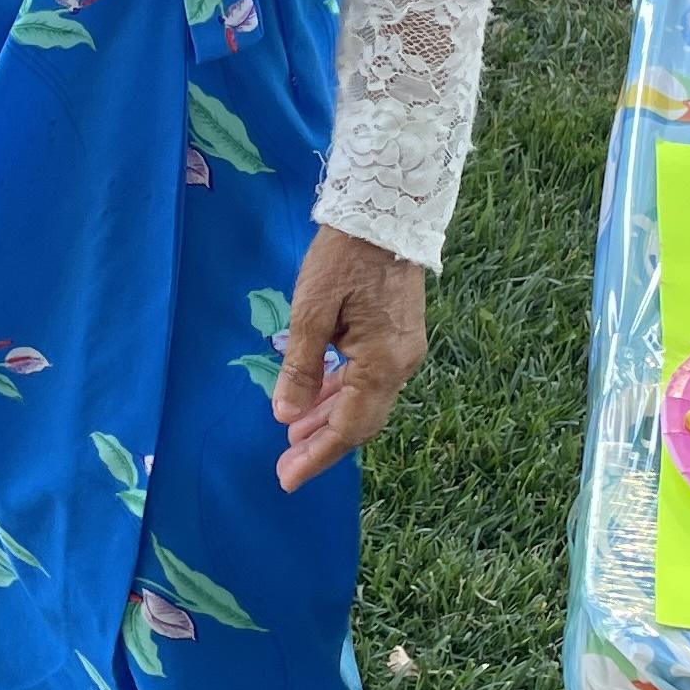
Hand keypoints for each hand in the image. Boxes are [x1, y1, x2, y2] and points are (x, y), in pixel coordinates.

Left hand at [272, 230, 426, 493]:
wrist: (387, 211)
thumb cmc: (344, 257)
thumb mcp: (311, 310)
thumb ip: (301, 367)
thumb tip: (286, 415)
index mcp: (381, 363)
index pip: (348, 427)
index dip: (316, 456)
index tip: (286, 478)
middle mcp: (401, 364)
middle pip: (361, 422)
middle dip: (322, 445)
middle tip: (284, 465)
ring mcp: (405, 351)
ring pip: (367, 402)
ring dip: (331, 420)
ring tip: (293, 435)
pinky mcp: (401, 337)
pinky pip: (371, 381)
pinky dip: (344, 395)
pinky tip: (318, 399)